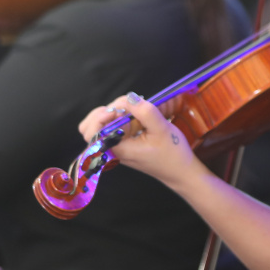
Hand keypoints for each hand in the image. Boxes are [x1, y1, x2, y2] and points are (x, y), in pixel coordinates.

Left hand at [77, 93, 206, 193]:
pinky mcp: (123, 142)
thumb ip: (145, 112)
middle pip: (89, 128)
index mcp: (117, 149)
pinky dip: (118, 117)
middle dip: (103, 112)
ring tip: (129, 110)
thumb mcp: (162, 129)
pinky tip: (134, 115)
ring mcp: (117, 145)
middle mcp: (113, 148)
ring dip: (110, 113)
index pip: (92, 132)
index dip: (100, 116)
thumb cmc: (172, 154)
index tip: (119, 110)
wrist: (180, 171)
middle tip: (124, 108)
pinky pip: (111, 127)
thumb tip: (129, 97)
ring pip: (98, 126)